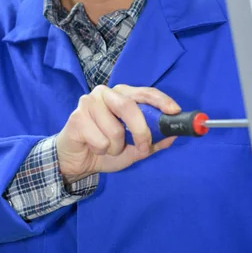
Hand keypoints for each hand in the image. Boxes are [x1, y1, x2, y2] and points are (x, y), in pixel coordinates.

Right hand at [56, 84, 180, 183]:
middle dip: (141, 131)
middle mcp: (106, 93)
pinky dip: (101, 151)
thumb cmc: (106, 147)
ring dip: (116, 147)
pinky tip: (93, 146)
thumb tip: (173, 135)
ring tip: (107, 147)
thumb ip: (153, 141)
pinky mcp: (77, 117)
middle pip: (129, 107)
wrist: (77, 160)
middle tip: (143, 147)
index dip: (161, 101)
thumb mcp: (135, 148)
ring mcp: (89, 102)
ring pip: (115, 130)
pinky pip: (100, 141)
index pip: (145, 92)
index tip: (174, 112)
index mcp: (122, 95)